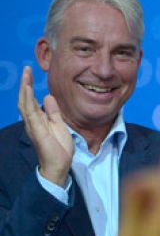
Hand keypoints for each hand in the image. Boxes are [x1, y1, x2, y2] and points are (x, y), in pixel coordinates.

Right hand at [17, 67, 72, 185]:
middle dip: (25, 84)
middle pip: (25, 99)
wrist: (59, 165)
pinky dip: (28, 101)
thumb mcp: (59, 125)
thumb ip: (53, 111)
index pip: (31, 100)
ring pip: (25, 104)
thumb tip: (48, 96)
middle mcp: (32, 121)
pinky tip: (28, 91)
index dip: (29, 87)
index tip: (30, 73)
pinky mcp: (37, 131)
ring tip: (26, 75)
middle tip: (26, 69)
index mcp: (38, 120)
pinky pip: (30, 113)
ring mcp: (33, 126)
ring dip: (24, 89)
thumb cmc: (58, 148)